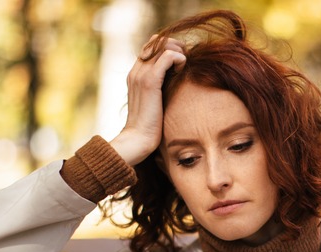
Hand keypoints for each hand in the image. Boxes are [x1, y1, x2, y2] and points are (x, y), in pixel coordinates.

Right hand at [110, 35, 185, 165]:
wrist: (138, 140)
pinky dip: (179, 59)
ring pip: (162, 45)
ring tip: (184, 67)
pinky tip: (182, 71)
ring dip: (178, 52)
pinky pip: (167, 56)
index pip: (151, 47)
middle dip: (175, 46)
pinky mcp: (150, 81)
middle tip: (185, 62)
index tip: (180, 62)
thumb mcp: (155, 104)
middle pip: (156, 41)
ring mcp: (141, 75)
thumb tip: (176, 84)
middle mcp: (136, 71)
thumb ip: (160, 90)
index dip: (168, 48)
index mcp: (135, 75)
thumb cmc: (150, 127)